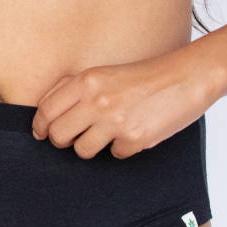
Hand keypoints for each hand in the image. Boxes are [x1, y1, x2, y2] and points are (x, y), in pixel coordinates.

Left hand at [31, 49, 221, 158]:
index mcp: (86, 81)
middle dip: (62, 141)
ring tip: (105, 135)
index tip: (42, 133)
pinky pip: (115, 154)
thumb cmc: (144, 76)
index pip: (46, 111)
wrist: (186, 77)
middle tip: (71, 139)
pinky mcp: (135, 139)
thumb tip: (44, 108)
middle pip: (59, 136)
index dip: (40, 126)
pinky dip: (121, 148)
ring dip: (90, 147)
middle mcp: (97, 101)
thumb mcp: (104, 72)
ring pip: (82, 151)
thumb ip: (74, 87)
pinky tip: (132, 133)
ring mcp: (115, 121)